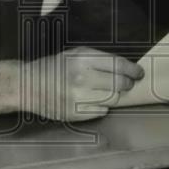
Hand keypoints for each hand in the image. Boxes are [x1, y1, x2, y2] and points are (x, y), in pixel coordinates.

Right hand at [22, 46, 143, 121]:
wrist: (29, 85)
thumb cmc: (54, 67)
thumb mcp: (75, 54)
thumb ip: (98, 60)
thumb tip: (125, 68)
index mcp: (83, 58)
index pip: (118, 65)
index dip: (133, 70)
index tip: (139, 73)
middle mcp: (82, 77)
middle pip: (119, 84)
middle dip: (126, 84)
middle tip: (126, 83)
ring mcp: (79, 97)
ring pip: (112, 99)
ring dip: (114, 96)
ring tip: (106, 91)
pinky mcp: (76, 113)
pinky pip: (101, 112)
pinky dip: (101, 107)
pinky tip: (93, 101)